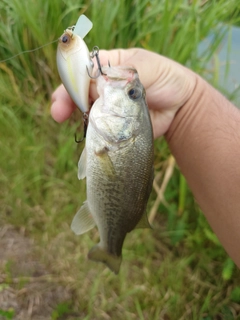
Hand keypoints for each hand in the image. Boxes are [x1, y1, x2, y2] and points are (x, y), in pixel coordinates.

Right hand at [51, 48, 196, 137]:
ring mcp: (106, 107)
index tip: (65, 92)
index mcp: (109, 67)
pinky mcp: (112, 125)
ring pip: (83, 111)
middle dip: (65, 100)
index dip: (72, 80)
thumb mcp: (148, 68)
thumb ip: (126, 72)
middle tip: (58, 112)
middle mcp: (103, 86)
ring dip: (73, 117)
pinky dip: (87, 132)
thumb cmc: (165, 79)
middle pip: (77, 91)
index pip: (83, 70)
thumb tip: (103, 82)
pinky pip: (95, 128)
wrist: (178, 107)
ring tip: (66, 122)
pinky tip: (85, 134)